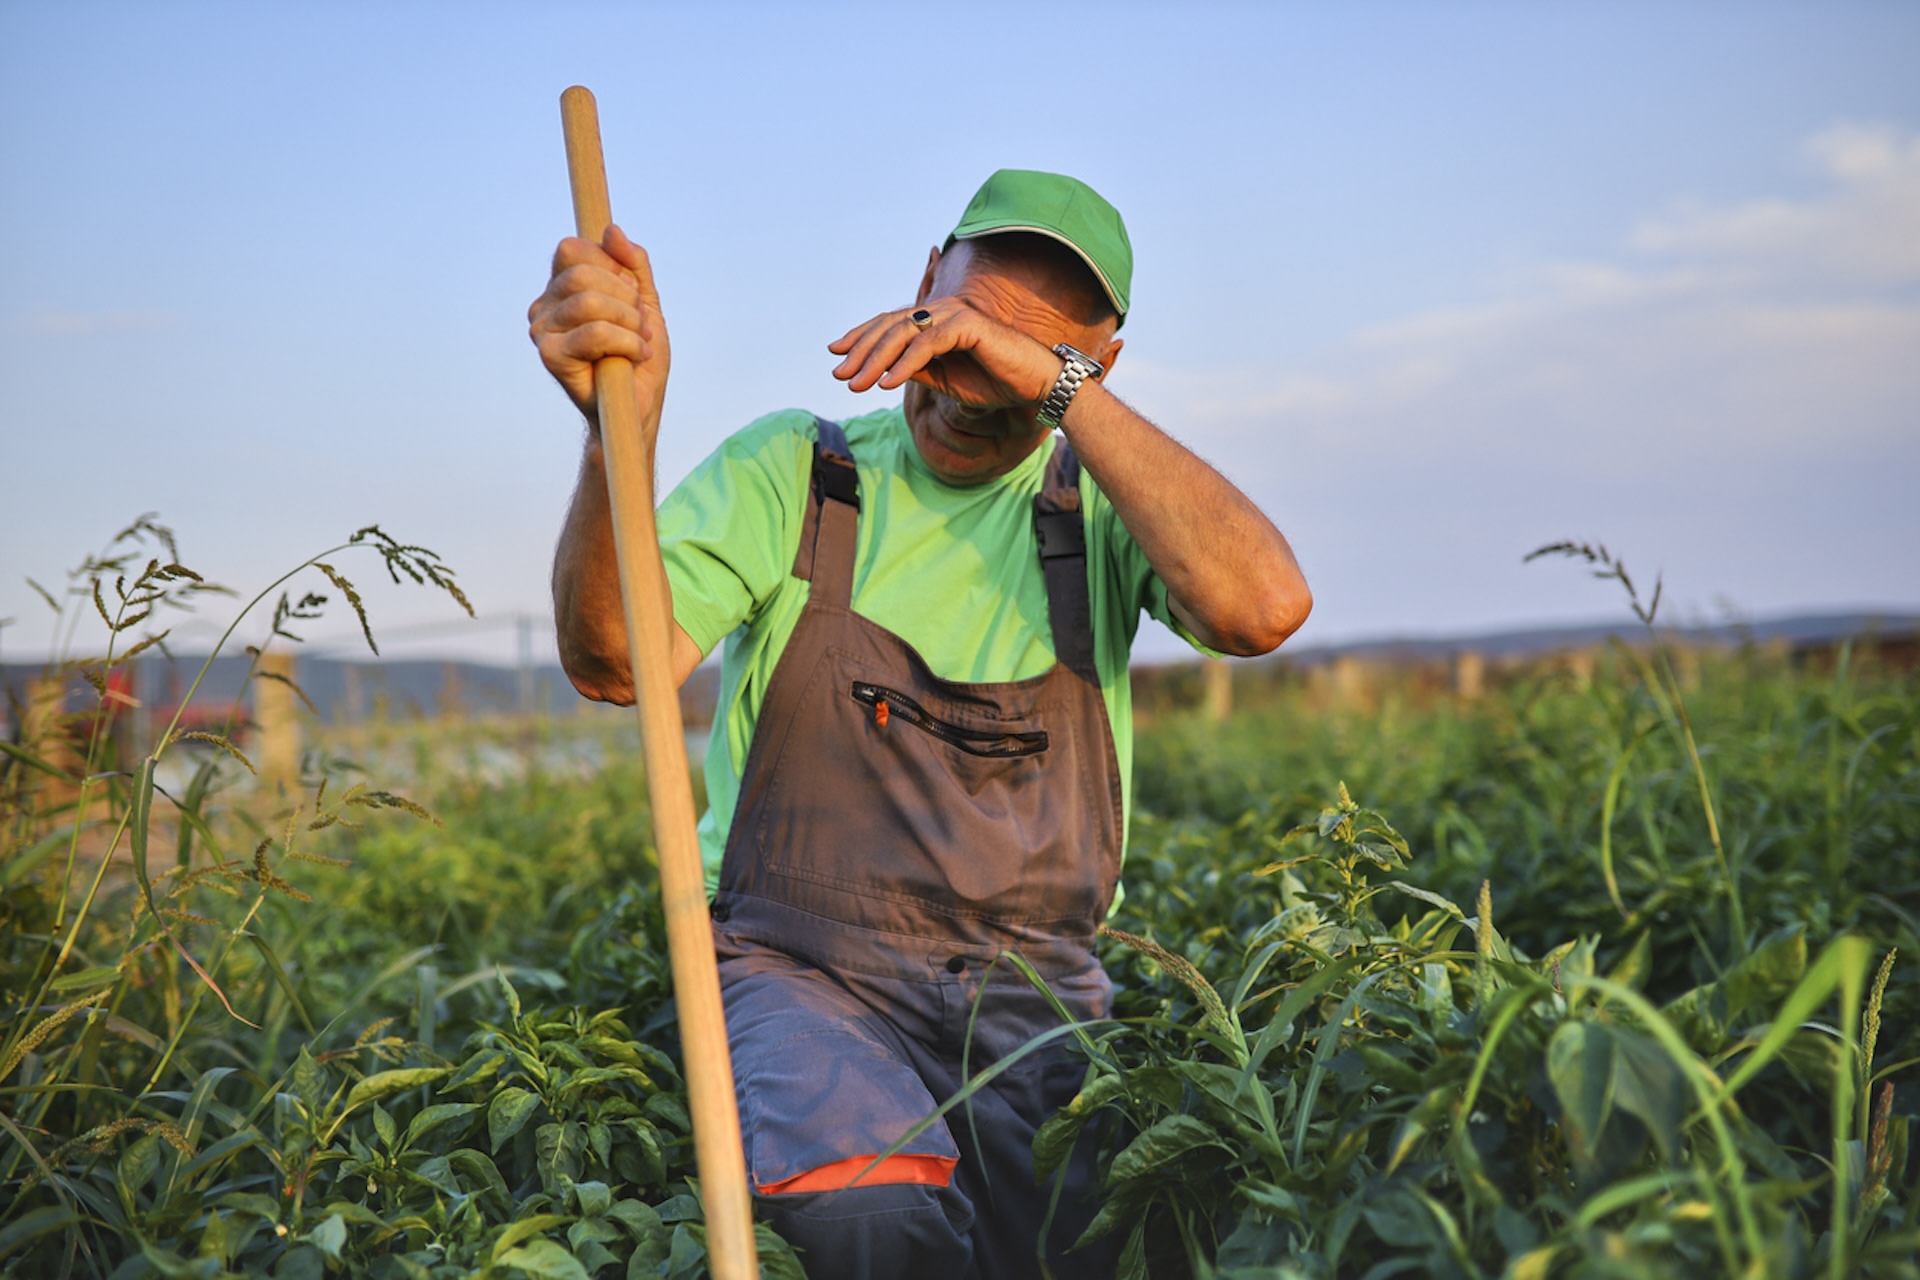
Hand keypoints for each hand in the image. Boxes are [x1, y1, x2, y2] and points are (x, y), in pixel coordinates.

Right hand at [527, 224, 669, 425]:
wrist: (638, 408)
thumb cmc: (639, 358)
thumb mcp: (645, 303)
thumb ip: (633, 265)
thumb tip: (611, 229)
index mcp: (561, 289)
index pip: (575, 249)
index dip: (611, 266)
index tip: (632, 295)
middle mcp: (545, 307)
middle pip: (583, 272)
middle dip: (626, 298)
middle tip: (640, 325)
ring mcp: (543, 332)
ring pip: (590, 302)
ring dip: (630, 323)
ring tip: (641, 343)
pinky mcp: (550, 357)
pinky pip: (595, 332)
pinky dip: (627, 343)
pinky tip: (634, 358)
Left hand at [828, 300, 1058, 410]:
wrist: (1034, 386)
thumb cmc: (994, 382)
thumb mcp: (945, 380)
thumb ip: (916, 370)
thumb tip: (883, 372)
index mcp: (935, 320)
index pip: (890, 324)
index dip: (861, 337)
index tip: (835, 356)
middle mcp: (942, 310)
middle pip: (890, 326)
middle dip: (861, 350)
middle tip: (839, 374)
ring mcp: (954, 314)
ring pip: (903, 334)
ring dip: (876, 360)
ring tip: (857, 384)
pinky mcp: (967, 325)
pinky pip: (926, 346)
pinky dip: (904, 364)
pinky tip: (886, 384)